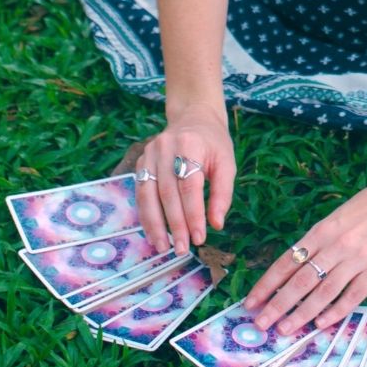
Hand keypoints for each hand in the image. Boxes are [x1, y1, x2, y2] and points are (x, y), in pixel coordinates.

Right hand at [134, 109, 235, 255]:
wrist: (193, 117)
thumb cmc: (213, 143)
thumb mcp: (227, 162)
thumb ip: (223, 193)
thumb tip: (217, 224)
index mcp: (190, 144)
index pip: (190, 185)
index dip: (194, 214)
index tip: (199, 238)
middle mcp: (165, 147)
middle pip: (167, 192)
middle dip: (175, 224)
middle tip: (182, 249)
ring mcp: (149, 153)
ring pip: (148, 194)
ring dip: (155, 224)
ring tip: (164, 247)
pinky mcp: (140, 162)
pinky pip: (140, 193)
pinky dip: (146, 215)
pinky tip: (153, 234)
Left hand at [242, 177, 366, 335]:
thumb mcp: (336, 217)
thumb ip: (317, 241)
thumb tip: (294, 268)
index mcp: (321, 231)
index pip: (287, 262)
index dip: (267, 284)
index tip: (251, 301)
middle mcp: (335, 246)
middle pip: (300, 281)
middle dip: (277, 304)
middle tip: (261, 323)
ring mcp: (357, 260)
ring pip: (323, 293)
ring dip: (301, 314)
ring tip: (285, 329)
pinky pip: (352, 297)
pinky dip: (334, 312)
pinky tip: (320, 324)